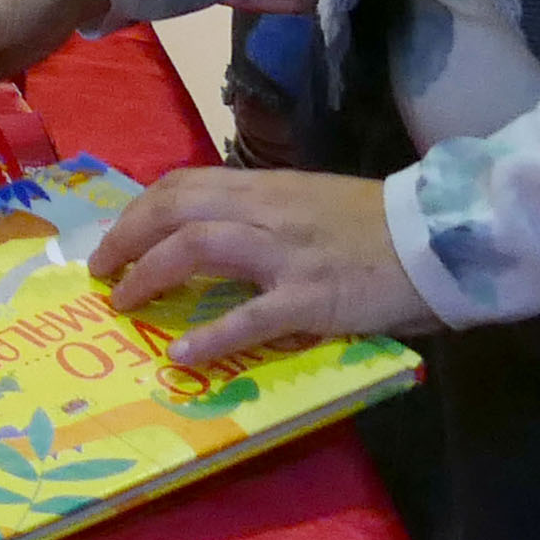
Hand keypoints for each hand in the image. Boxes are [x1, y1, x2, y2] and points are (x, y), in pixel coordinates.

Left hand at [89, 164, 433, 367]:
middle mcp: (265, 212)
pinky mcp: (311, 298)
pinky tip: (182, 355)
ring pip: (198, 247)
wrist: (438, 238)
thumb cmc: (375, 224)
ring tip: (123, 303)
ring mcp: (285, 254)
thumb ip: (263, 211)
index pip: (183, 184)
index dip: (140, 209)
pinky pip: (250, 316)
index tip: (116, 235)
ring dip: (149, 274)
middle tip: (101, 271)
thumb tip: (210, 230)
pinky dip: (211, 335)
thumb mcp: (308, 202)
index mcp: (263, 188)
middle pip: (174, 209)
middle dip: (127, 238)